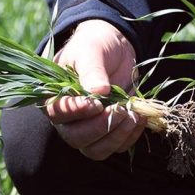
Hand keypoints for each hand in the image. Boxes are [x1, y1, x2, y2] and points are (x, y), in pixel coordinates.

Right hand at [46, 19, 143, 159]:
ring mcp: (88, 128)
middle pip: (76, 138)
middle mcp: (68, 118)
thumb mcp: (91, 51)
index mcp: (55, 96)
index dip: (76, 112)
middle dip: (100, 127)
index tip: (96, 103)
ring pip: (96, 149)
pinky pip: (116, 146)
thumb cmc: (94, 45)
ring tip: (132, 115)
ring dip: (116, 137)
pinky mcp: (108, 132)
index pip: (58, 113)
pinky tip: (139, 118)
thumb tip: (98, 91)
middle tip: (119, 109)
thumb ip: (92, 70)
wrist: (114, 47)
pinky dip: (130, 136)